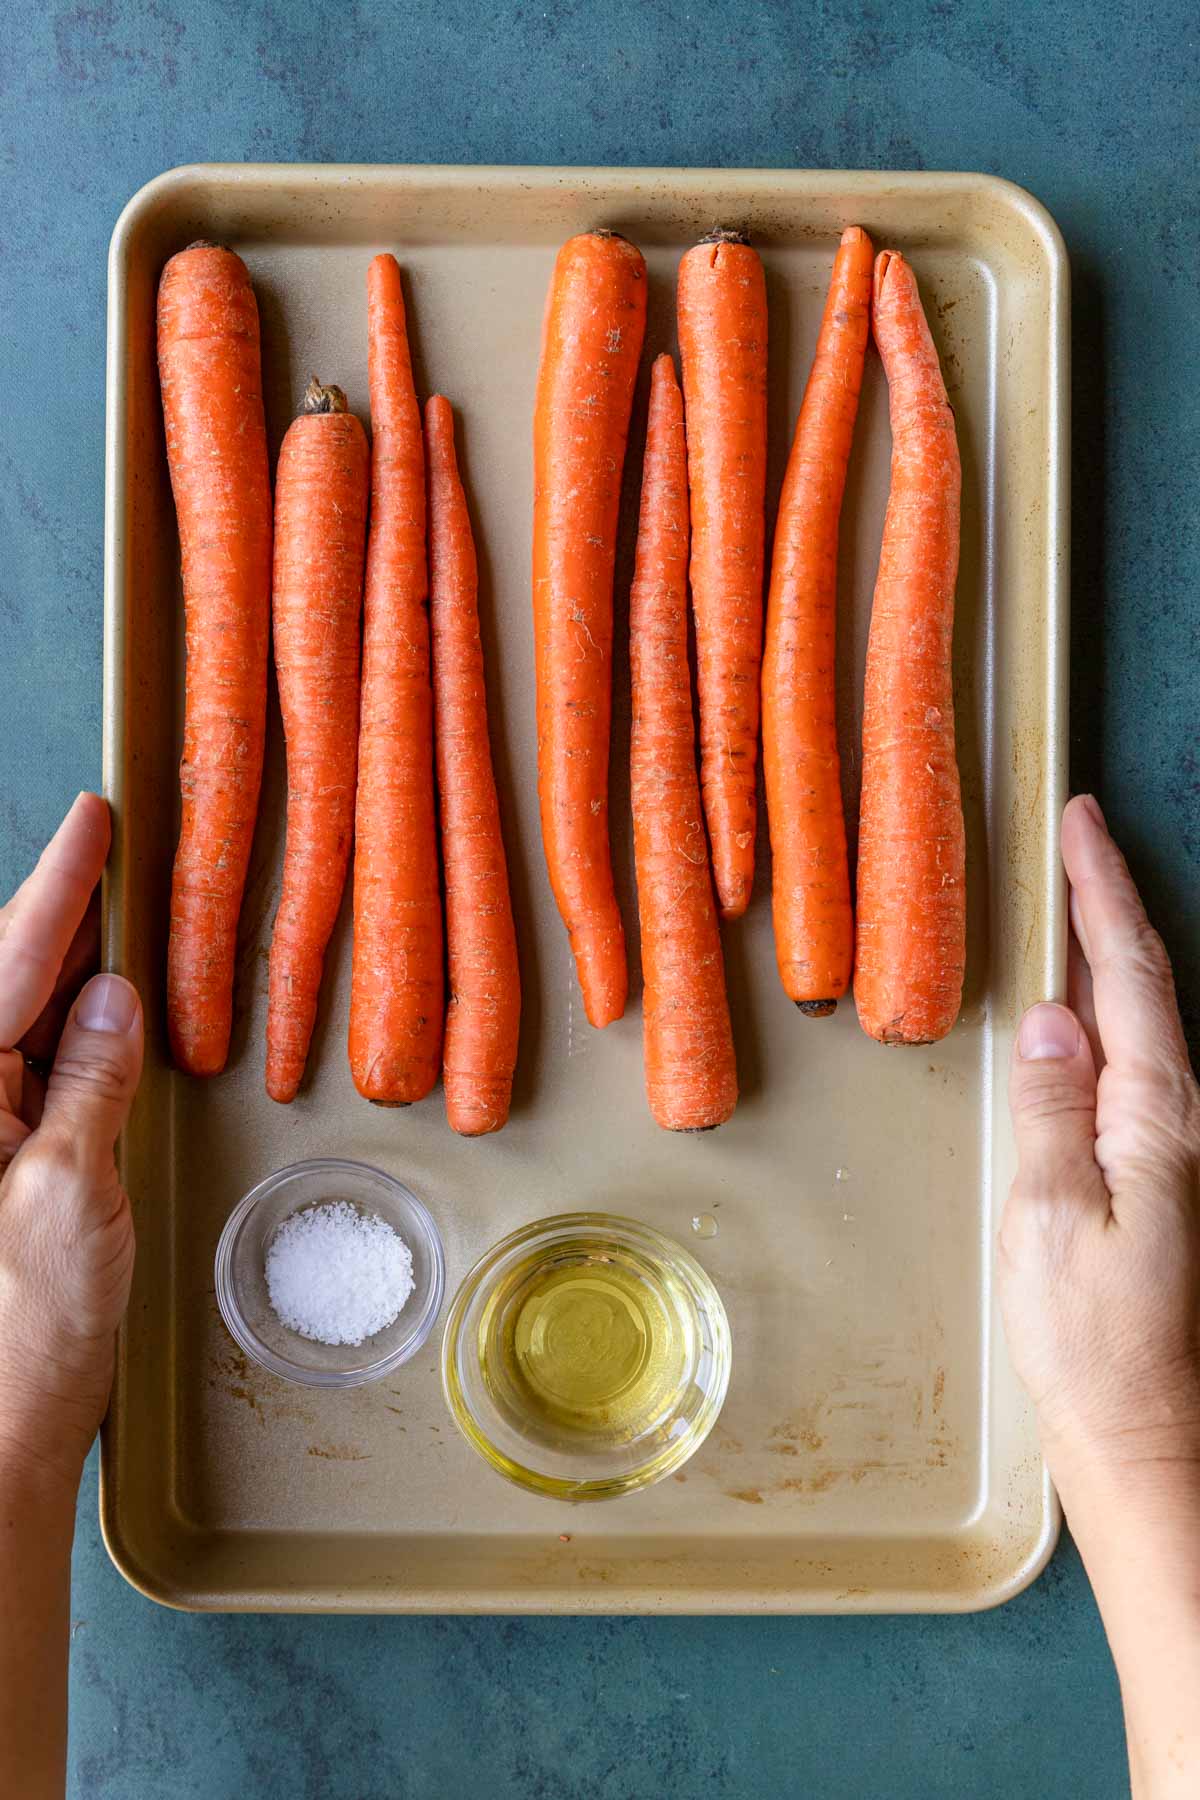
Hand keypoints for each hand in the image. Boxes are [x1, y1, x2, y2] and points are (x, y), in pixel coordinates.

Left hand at [0, 793, 142, 1489]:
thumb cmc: (20, 1339)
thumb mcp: (71, 1193)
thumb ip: (88, 1082)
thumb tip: (112, 1000)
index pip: (7, 961)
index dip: (58, 886)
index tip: (92, 822)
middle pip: (2, 980)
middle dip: (58, 916)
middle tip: (113, 858)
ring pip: (14, 1020)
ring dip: (66, 973)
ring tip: (116, 923)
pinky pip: (26, 1070)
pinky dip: (68, 1033)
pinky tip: (101, 1014)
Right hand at [1001, 794, 1199, 1506]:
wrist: (1142, 1431)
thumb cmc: (1091, 1340)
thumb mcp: (1050, 1220)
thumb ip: (1052, 1113)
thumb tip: (1052, 1020)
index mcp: (1157, 1120)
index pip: (1129, 977)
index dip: (1102, 893)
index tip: (1081, 823)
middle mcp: (1179, 1122)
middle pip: (1148, 985)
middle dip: (1111, 902)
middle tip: (1077, 836)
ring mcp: (1173, 1148)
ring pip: (1145, 1020)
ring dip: (1111, 950)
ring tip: (1076, 896)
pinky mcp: (1157, 1175)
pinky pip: (1134, 1063)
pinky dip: (1109, 1011)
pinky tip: (1081, 1011)